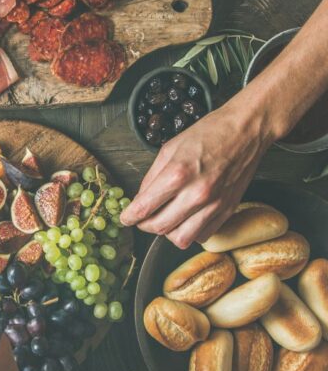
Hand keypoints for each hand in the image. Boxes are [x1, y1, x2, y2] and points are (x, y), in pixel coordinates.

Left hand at [120, 102, 274, 248]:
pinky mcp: (228, 210)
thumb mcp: (169, 148)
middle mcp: (197, 193)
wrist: (245, 130)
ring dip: (167, 233)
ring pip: (182, 239)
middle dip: (144, 226)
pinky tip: (185, 219)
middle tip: (142, 219)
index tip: (125, 218)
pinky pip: (202, 236)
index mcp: (178, 174)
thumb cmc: (208, 134)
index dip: (129, 217)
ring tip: (165, 219)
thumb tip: (140, 200)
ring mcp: (215, 204)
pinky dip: (189, 232)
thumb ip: (152, 177)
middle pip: (160, 227)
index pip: (144, 208)